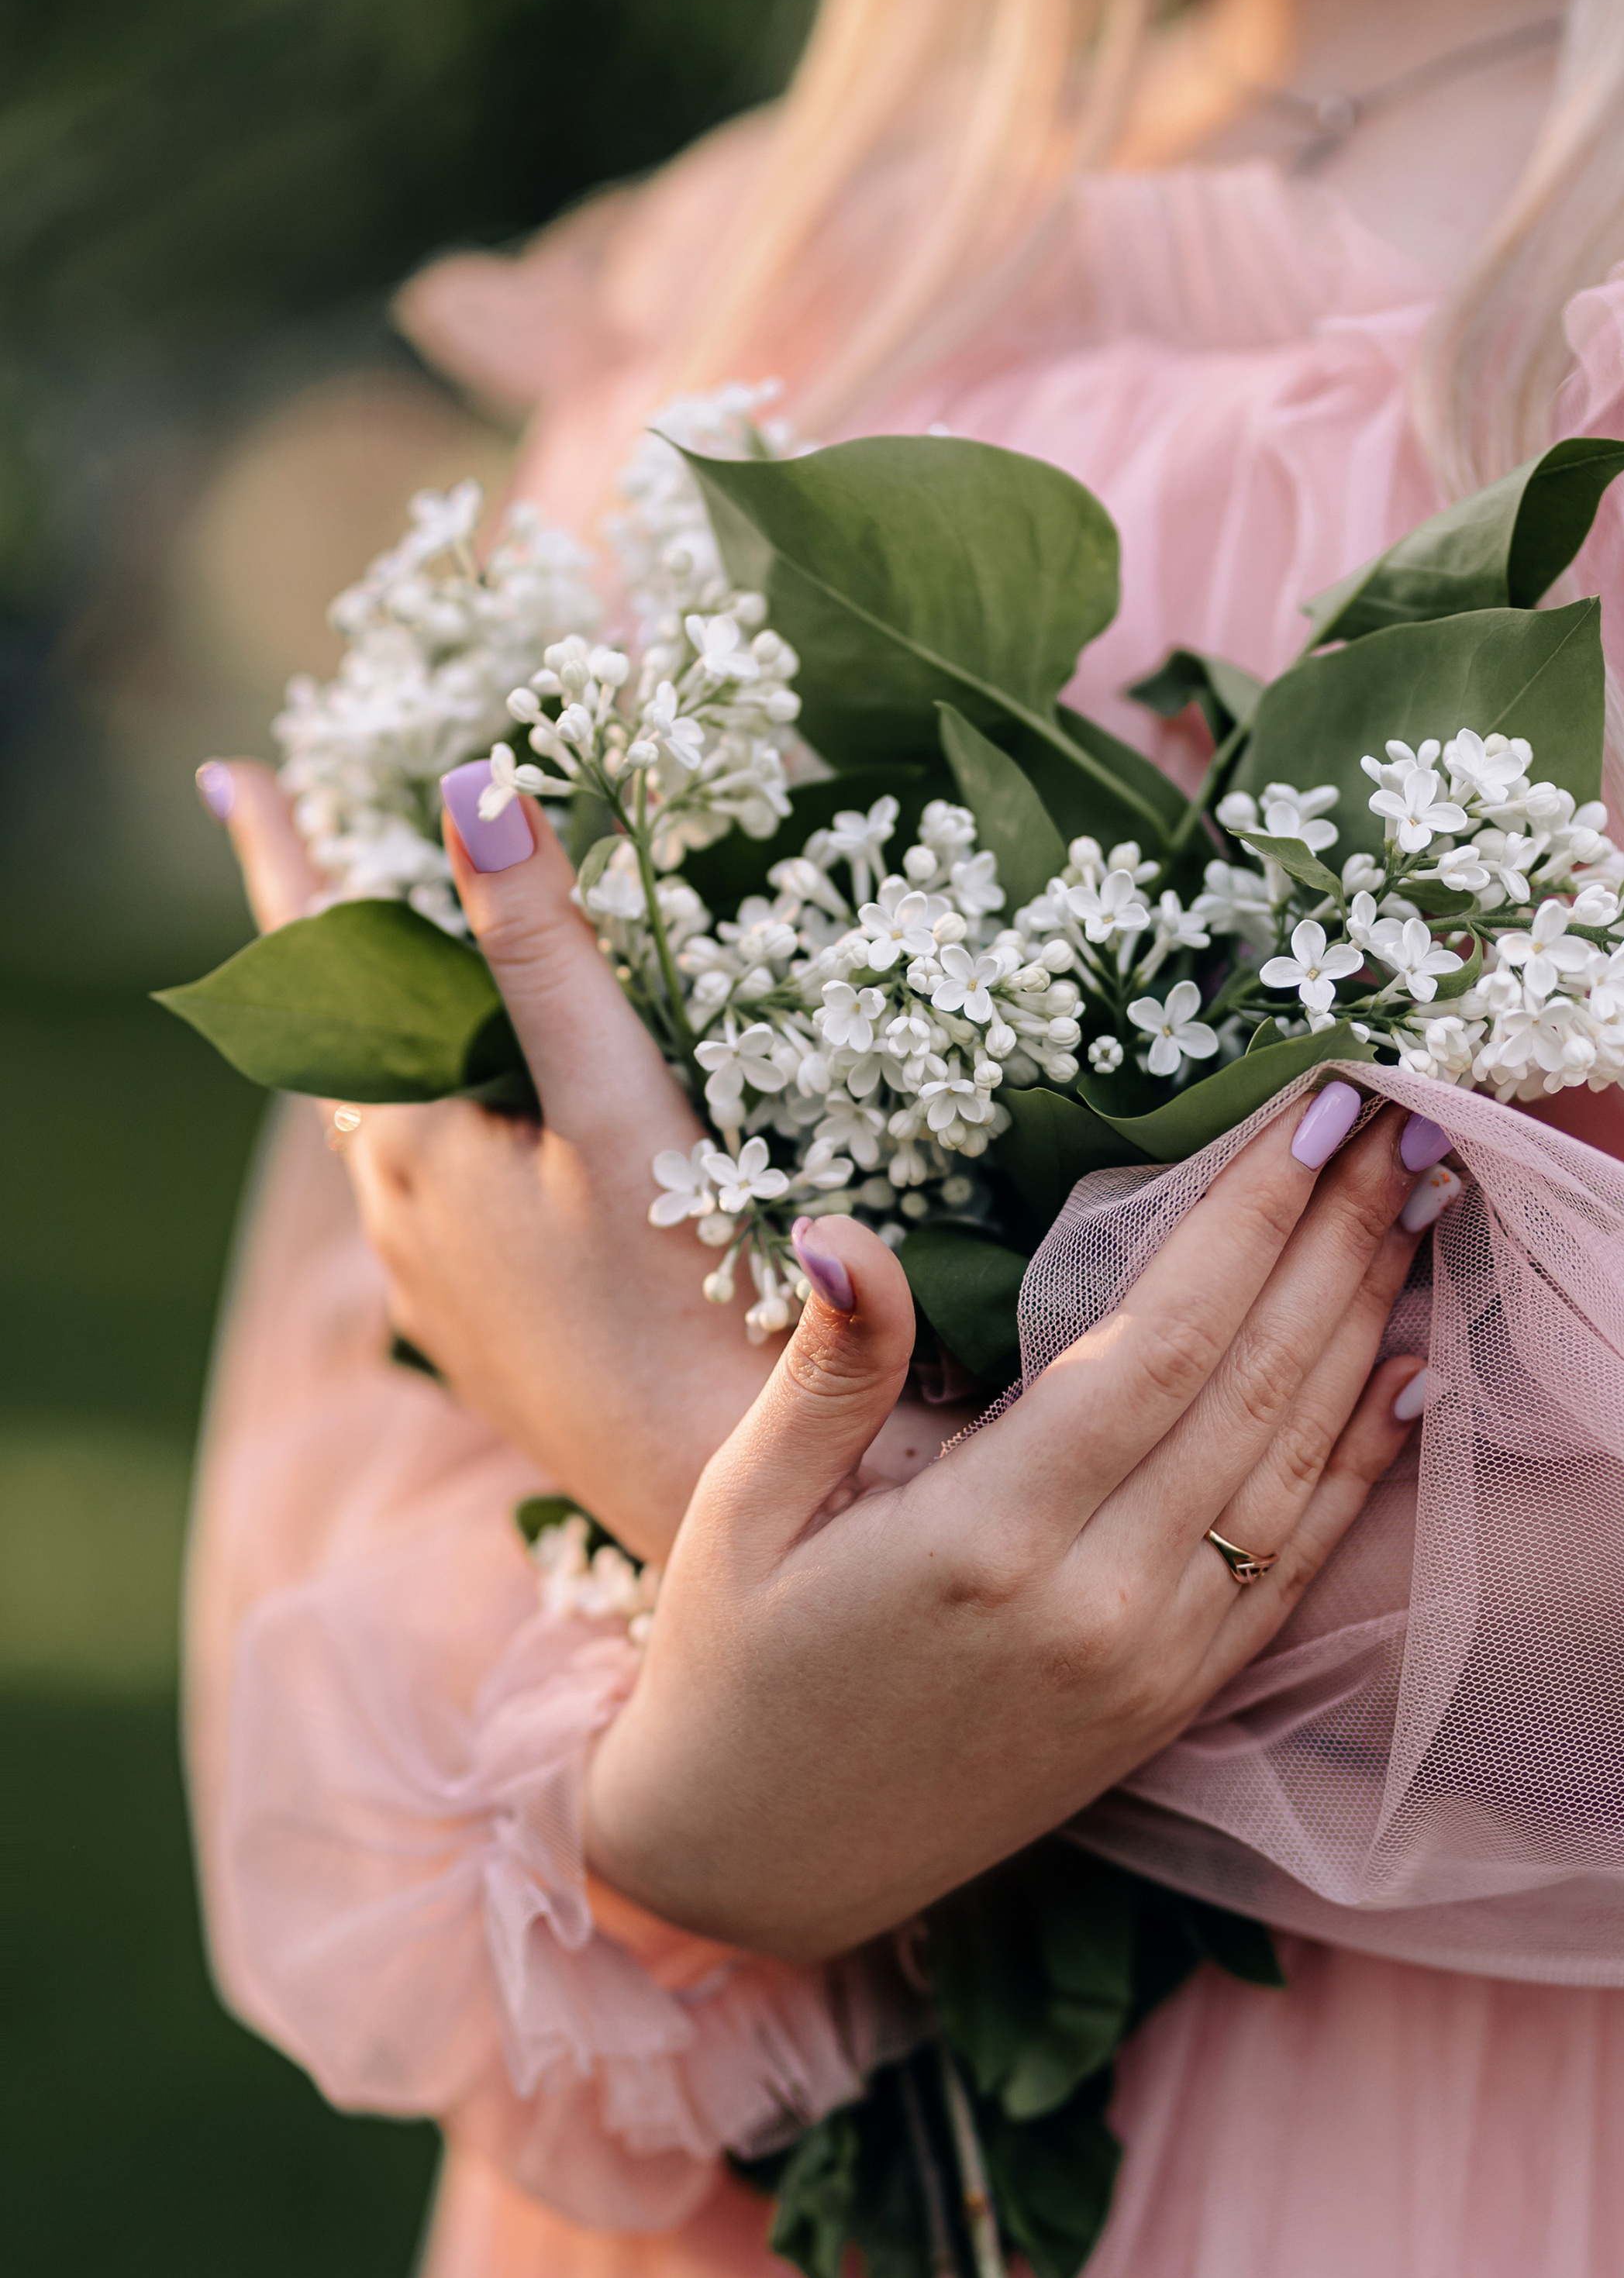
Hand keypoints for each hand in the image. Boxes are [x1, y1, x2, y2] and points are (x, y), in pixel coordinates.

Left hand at [200, 760, 948, 1558]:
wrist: (734, 1506)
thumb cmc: (689, 1310)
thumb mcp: (619, 1112)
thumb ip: (546, 953)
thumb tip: (473, 786)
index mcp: (413, 1150)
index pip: (315, 971)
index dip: (279, 861)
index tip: (235, 771)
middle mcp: (401, 1222)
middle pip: (347, 1050)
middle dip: (343, 947)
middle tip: (343, 850)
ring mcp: (443, 1293)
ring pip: (397, 1130)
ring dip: (404, 1045)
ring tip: (430, 977)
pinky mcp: (495, 1345)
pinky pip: (447, 1203)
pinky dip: (459, 1131)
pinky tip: (506, 1135)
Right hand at [586, 1092, 1441, 1961]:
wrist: (757, 1866)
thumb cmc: (731, 1667)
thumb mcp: (738, 1509)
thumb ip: (825, 1373)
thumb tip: (847, 1229)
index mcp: (988, 1540)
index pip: (1164, 1343)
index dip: (1253, 1216)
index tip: (1318, 1104)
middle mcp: (1098, 1607)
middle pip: (1257, 1387)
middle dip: (1340, 1240)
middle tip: (1410, 1119)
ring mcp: (1151, 1666)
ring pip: (1296, 1467)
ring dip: (1368, 1328)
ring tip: (1422, 1209)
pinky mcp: (1171, 1708)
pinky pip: (1295, 1568)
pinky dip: (1362, 1465)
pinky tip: (1410, 1375)